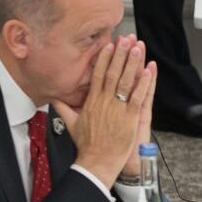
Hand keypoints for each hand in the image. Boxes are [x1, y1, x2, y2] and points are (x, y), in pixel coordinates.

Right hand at [53, 36, 153, 188]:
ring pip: (125, 81)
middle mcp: (104, 102)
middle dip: (119, 54)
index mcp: (91, 102)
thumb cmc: (87, 145)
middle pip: (112, 73)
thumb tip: (53, 97)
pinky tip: (149, 70)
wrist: (96, 162)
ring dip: (132, 63)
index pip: (97, 75)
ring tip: (137, 47)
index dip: (104, 58)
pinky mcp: (129, 118)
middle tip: (126, 38)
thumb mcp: (71, 124)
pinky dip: (143, 83)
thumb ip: (63, 108)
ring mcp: (117, 109)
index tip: (109, 44)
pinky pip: (137, 96)